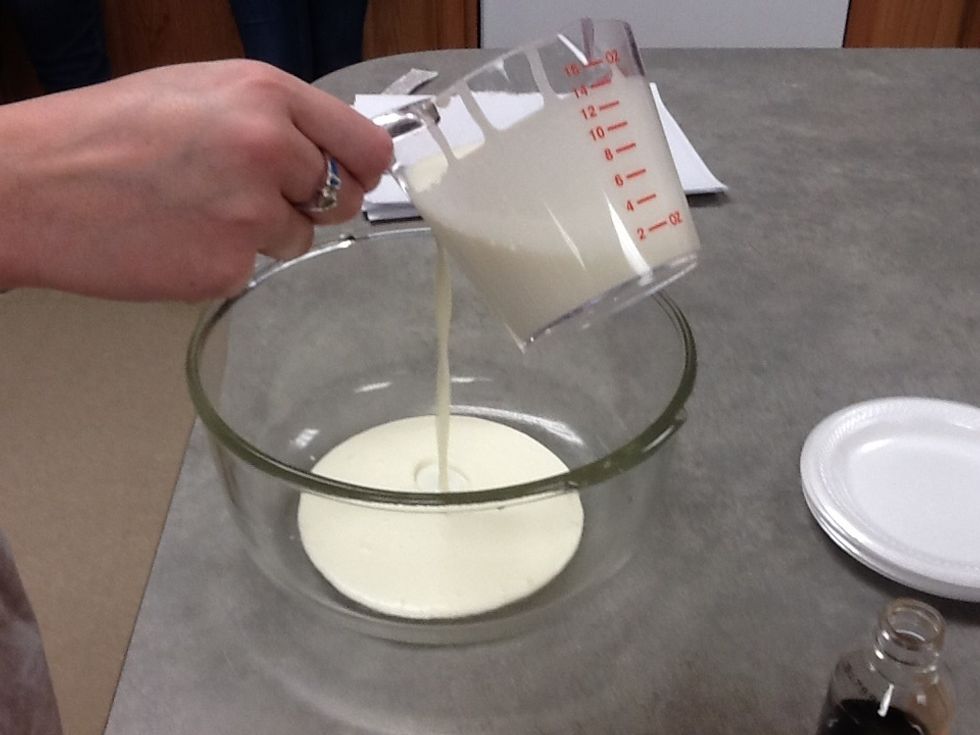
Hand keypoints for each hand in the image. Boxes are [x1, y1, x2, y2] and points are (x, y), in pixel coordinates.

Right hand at [0, 60, 392, 299]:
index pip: (365, 145)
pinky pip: (254, 270)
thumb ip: (275, 118)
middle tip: (260, 196)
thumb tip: (329, 151)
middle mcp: (269, 150)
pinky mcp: (227, 266)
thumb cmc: (107, 132)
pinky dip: (224, 261)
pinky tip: (179, 238)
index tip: (355, 176)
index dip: (363, 166)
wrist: (31, 186)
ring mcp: (251, 213)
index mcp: (266, 95)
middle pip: (343, 196)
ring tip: (197, 209)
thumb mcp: (202, 92)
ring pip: (300, 237)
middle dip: (313, 202)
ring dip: (264, 233)